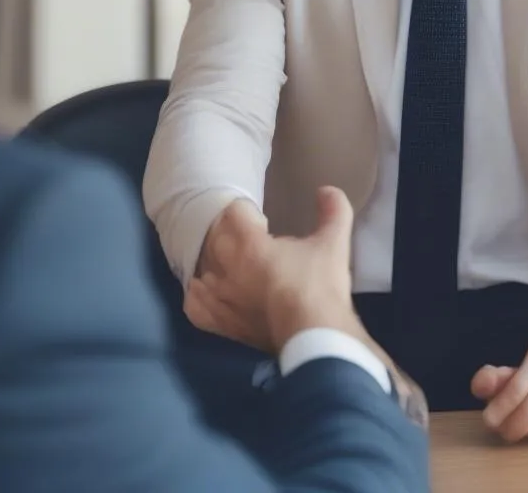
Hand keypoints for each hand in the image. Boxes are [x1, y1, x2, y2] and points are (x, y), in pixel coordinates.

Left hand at [187, 186, 366, 353]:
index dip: (248, 212)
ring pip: (200, 266)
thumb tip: (326, 189)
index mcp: (248, 243)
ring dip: (214, 259)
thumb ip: (333, 209)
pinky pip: (194, 303)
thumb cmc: (320, 286)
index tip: (262, 221)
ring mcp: (218, 297)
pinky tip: (212, 289)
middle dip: (229, 231)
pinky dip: (199, 293)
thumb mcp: (333, 242)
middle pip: (212, 235)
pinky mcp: (218, 323)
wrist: (314, 338)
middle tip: (249, 236)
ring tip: (233, 261)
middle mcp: (226, 267)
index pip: (233, 211)